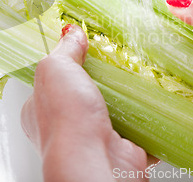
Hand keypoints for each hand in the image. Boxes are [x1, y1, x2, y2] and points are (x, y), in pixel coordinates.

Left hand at [21, 24, 155, 181]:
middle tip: (114, 63)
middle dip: (101, 80)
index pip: (51, 80)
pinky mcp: (122, 148)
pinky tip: (152, 102)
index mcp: (39, 109)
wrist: (95, 160)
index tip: (82, 48)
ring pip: (113, 111)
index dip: (66, 63)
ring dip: (125, 98)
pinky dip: (147, 118)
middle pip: (84, 94)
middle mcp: (65, 126)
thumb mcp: (55, 68)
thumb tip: (71, 31)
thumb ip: (64, 49)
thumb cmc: (66, 119)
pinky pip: (138, 128)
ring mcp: (94, 138)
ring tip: (135, 78)